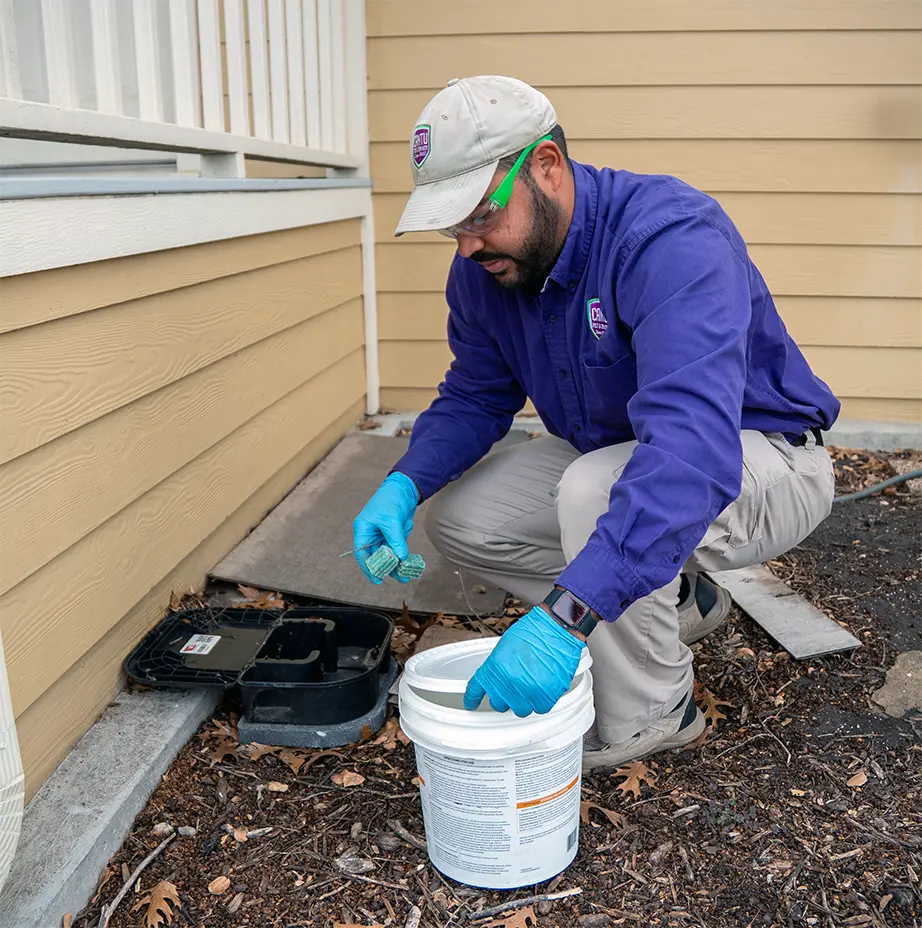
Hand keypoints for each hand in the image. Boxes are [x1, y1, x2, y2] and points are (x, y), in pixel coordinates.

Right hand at [353, 472, 418, 583]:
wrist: (404, 488)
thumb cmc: (390, 499)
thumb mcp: (391, 520)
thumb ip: (395, 539)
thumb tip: (400, 557)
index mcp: (363, 529)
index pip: (363, 553)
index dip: (369, 568)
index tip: (378, 579)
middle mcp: (371, 534)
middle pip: (377, 556)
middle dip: (388, 568)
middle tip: (400, 577)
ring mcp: (382, 534)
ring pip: (388, 554)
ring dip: (397, 563)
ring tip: (406, 574)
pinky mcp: (393, 534)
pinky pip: (397, 548)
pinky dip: (403, 553)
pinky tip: (410, 560)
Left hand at [464, 606, 585, 716]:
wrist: (556, 628)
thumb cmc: (534, 632)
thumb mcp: (505, 647)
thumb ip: (497, 668)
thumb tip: (496, 681)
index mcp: (494, 668)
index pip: (476, 690)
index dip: (472, 699)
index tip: (471, 704)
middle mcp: (508, 682)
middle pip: (499, 704)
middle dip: (506, 696)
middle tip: (515, 686)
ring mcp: (526, 691)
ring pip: (520, 710)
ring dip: (525, 700)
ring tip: (532, 684)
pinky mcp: (545, 696)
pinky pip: (540, 709)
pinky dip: (542, 701)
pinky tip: (543, 687)